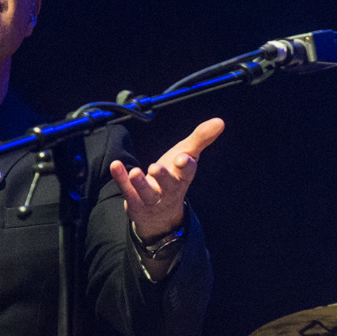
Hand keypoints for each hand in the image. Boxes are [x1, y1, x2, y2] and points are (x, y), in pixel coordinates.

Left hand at [109, 117, 223, 241]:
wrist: (160, 214)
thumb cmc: (174, 178)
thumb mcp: (187, 156)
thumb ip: (201, 138)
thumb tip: (220, 122)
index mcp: (183, 177)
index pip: (187, 172)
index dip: (186, 166)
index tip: (184, 158)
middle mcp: (169, 190)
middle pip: (168, 185)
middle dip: (163, 177)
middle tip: (155, 168)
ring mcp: (151, 198)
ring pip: (147, 193)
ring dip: (141, 183)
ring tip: (135, 172)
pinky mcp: (135, 201)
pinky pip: (127, 191)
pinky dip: (121, 179)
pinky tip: (116, 166)